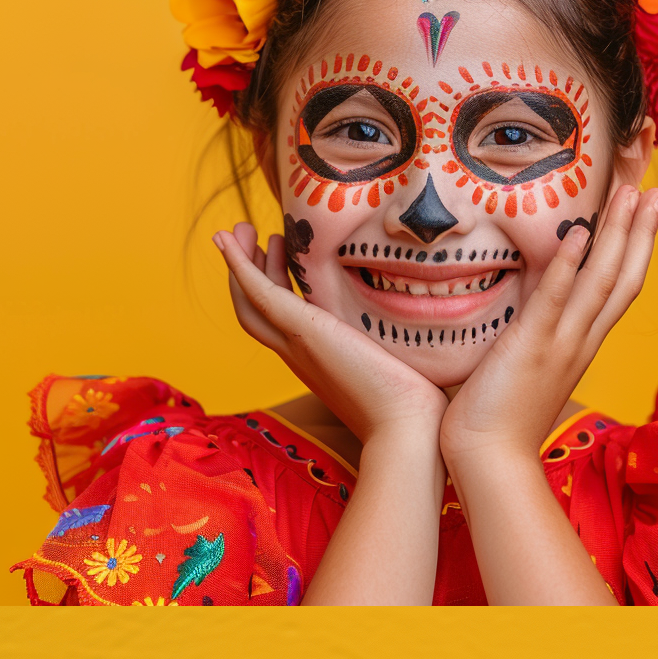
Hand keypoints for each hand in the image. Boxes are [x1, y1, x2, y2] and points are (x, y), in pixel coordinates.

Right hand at [215, 224, 447, 448]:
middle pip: (257, 310)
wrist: (408, 429)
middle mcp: (301, 355)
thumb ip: (401, 349)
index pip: (285, 320)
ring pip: (250, 302)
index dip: (275, 285)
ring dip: (242, 263)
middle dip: (251, 270)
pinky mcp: (303, 332)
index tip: (278, 251)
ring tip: (243, 229)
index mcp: (321, 361)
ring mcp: (297, 345)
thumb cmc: (418, 409)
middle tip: (249, 234)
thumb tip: (428, 333)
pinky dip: (240, 267)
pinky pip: (259, 294)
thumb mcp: (403, 367)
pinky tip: (229, 242)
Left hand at [439, 188, 657, 470]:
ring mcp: (561, 345)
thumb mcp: (521, 371)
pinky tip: (580, 232)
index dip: (633, 248)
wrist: (491, 464)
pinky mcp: (533, 348)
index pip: (616, 289)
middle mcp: (581, 342)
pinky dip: (570, 266)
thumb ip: (529, 340)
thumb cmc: (496, 423)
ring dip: (620, 234)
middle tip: (657, 189)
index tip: (641, 212)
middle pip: (625, 278)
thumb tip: (522, 316)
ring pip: (604, 282)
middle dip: (642, 231)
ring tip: (632, 193)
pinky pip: (556, 300)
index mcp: (579, 345)